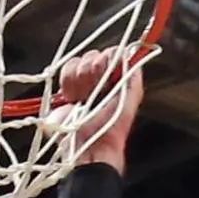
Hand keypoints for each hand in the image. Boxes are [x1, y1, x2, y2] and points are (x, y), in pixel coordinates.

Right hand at [49, 47, 146, 165]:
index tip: (106, 74)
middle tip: (95, 92)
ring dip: (80, 80)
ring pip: (76, 62)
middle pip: (93, 55)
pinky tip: (73, 99)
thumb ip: (134, 75)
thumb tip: (133, 53)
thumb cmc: (112, 126)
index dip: (107, 60)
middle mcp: (99, 78)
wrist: (89, 144)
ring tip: (83, 99)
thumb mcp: (132, 98)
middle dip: (92, 72)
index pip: (112, 53)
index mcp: (116, 78)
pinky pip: (64, 72)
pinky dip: (68, 84)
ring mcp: (81, 83)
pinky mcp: (64, 89)